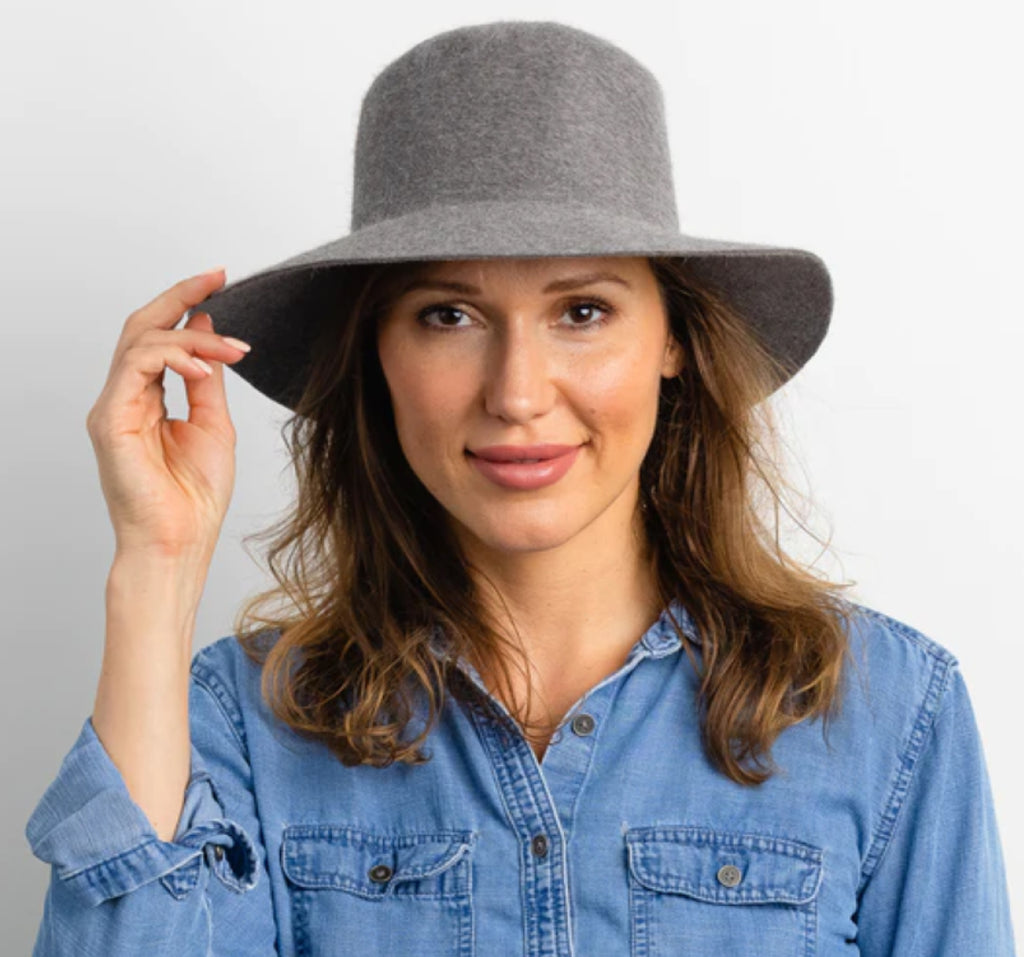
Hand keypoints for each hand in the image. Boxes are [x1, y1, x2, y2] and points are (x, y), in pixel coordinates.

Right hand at [85, 267, 249, 557]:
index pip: (159, 338)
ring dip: (193, 336)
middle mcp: (125, 398)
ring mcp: (114, 408)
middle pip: (143, 328)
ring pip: (142, 341)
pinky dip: (172, 356)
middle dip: (181, 296)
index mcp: (146, 399)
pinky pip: (136, 367)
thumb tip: (207, 330)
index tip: (220, 282)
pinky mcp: (111, 420)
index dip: (186, 305)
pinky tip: (203, 364)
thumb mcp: (214, 424)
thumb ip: (206, 378)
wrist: (180, 542)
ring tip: (232, 348)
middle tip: (218, 278)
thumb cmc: (195, 496)